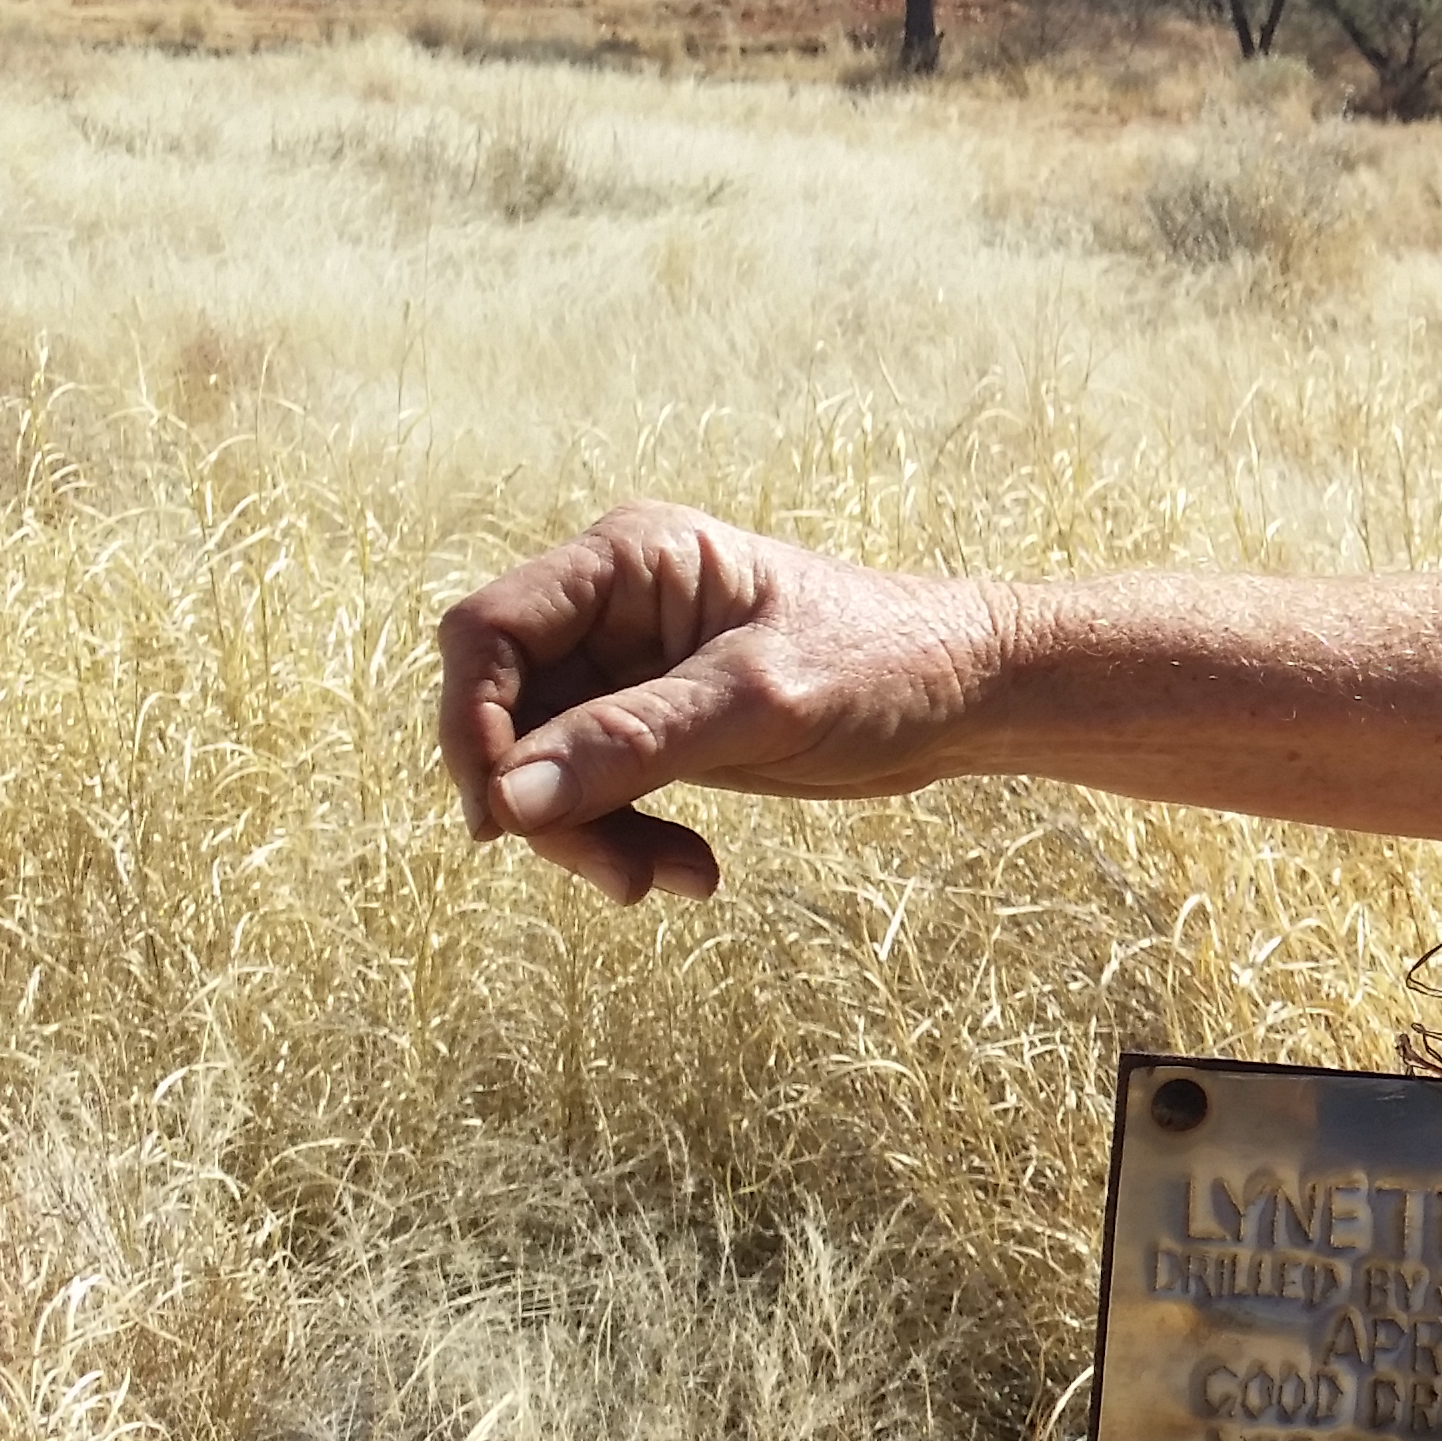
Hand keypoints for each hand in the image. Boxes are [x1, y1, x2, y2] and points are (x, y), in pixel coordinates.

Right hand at [434, 502, 1012, 902]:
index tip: (502, 818)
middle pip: (504, 710)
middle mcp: (611, 608)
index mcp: (628, 558)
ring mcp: (626, 671)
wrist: (968, 698)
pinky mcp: (651, 730)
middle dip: (542, 801)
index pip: (487, 630)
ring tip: (668, 881)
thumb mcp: (762, 702)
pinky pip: (590, 795)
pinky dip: (623, 842)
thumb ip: (634, 744)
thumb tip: (509, 801)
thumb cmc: (886, 663)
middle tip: (615, 874)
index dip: (473, 723)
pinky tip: (693, 873)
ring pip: (540, 767)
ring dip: (587, 838)